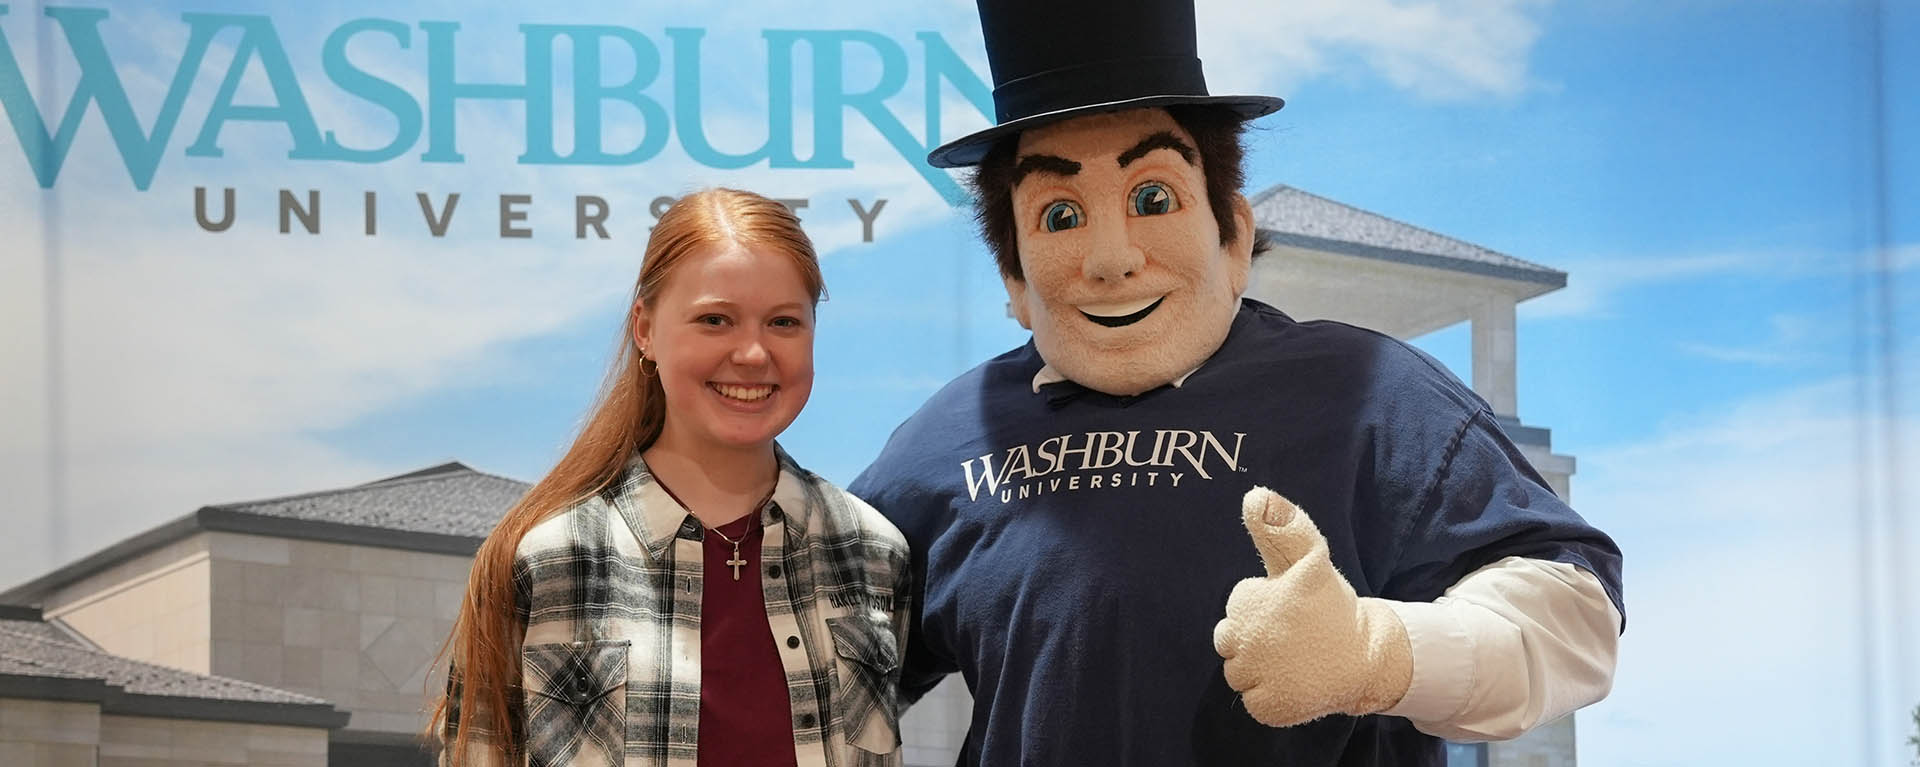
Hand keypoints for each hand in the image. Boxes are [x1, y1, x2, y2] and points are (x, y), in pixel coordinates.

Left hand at [1212, 487, 1413, 726]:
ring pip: (1237, 672)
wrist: (1367, 657)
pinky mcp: (1269, 707)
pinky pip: (1251, 700)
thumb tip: (1255, 495)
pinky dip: (1269, 695)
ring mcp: (1258, 676)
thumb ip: (1281, 526)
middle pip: (1228, 641)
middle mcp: (1250, 639)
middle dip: (1254, 638)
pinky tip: (1294, 681)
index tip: (1291, 609)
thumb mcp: (1308, 557)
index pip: (1236, 606)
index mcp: (1252, 600)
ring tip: (1293, 658)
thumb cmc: (1331, 604)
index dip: (1263, 606)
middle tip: (1291, 637)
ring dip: (1259, 668)